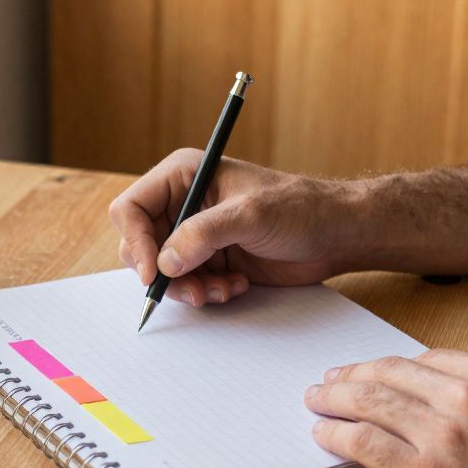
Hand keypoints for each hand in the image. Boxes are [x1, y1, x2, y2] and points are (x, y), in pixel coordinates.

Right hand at [108, 148, 361, 305]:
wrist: (335, 235)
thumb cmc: (300, 209)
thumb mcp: (250, 215)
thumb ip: (203, 235)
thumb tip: (163, 262)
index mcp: (183, 176)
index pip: (131, 208)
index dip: (136, 242)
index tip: (153, 272)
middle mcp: (183, 203)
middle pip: (140, 245)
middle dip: (164, 273)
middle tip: (194, 289)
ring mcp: (195, 234)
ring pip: (162, 272)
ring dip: (189, 288)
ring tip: (223, 289)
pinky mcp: (210, 260)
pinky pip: (187, 285)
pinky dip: (206, 292)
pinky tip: (236, 286)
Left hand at [304, 349, 467, 467]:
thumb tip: (464, 402)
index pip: (425, 360)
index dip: (389, 366)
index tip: (369, 370)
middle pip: (390, 374)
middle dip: (353, 376)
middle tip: (330, 382)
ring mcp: (443, 435)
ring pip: (370, 402)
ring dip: (334, 400)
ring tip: (317, 403)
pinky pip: (364, 443)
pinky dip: (337, 435)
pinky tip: (324, 436)